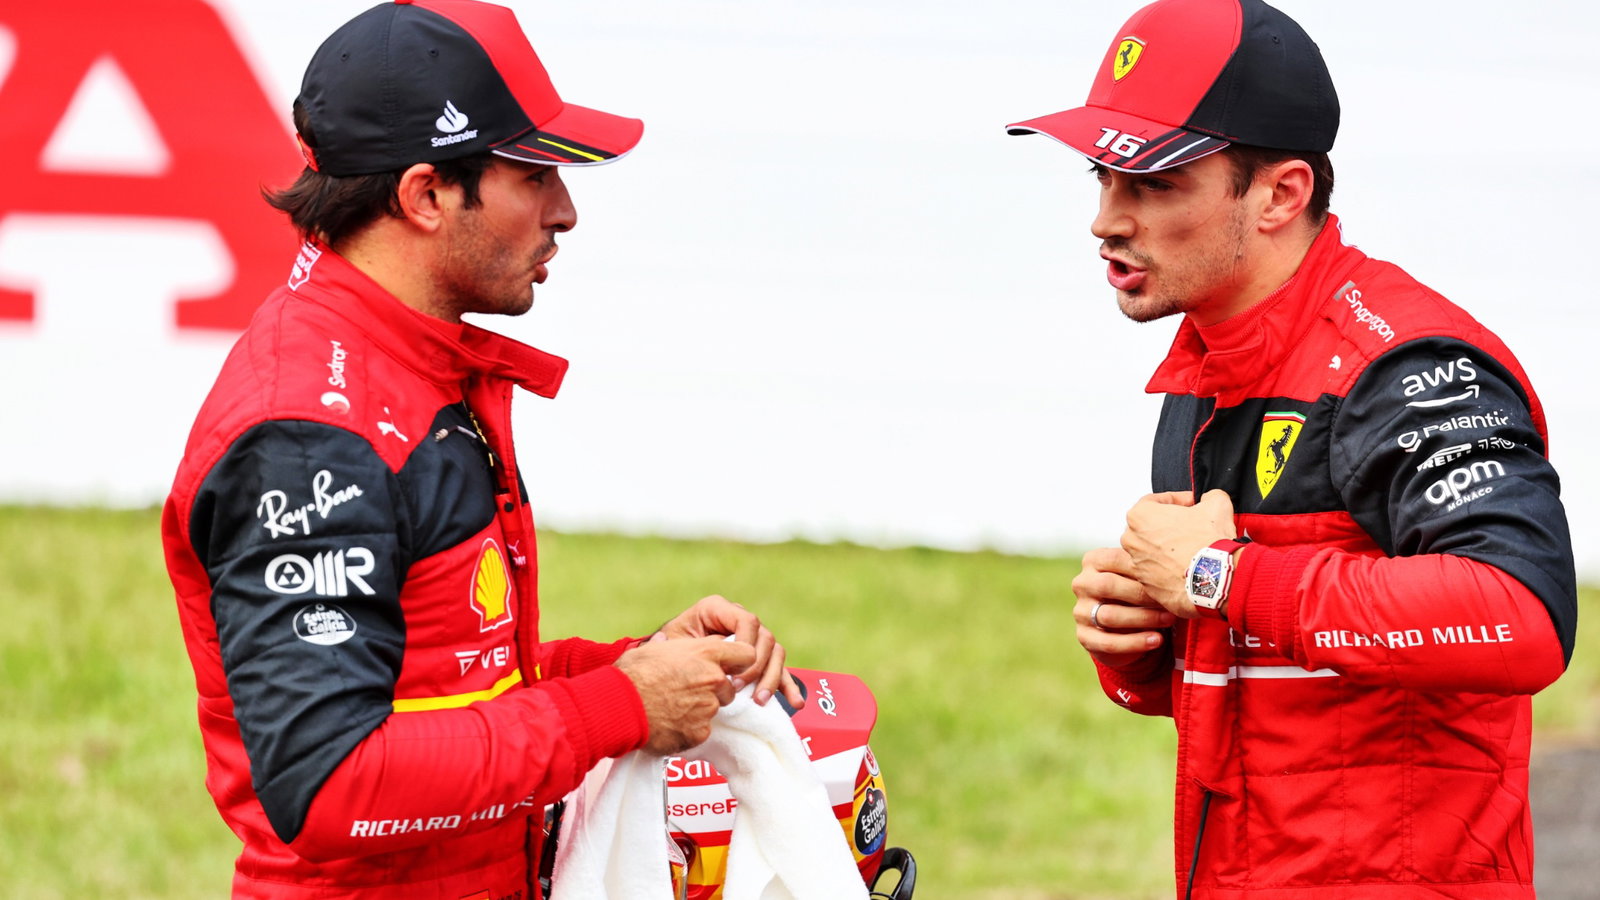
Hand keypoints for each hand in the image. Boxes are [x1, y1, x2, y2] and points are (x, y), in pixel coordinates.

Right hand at [615, 636, 756, 754]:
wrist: (619, 707)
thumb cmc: (632, 674)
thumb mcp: (652, 649)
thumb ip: (670, 646)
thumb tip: (666, 641)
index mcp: (706, 653)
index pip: (746, 654)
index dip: (739, 662)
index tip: (728, 668)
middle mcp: (713, 679)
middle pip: (729, 687)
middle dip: (714, 691)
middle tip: (687, 692)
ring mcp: (708, 708)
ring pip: (714, 709)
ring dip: (700, 710)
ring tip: (672, 707)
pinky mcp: (700, 732)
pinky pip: (701, 730)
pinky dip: (689, 729)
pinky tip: (669, 723)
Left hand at [651, 595, 802, 707]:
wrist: (671, 661)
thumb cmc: (669, 649)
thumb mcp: (670, 641)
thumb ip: (673, 642)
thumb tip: (678, 646)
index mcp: (718, 609)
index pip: (747, 620)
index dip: (746, 644)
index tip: (730, 671)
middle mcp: (741, 620)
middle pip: (765, 639)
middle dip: (755, 667)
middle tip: (737, 689)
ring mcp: (754, 640)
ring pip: (776, 654)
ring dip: (771, 678)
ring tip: (759, 701)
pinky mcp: (761, 660)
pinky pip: (781, 670)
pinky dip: (789, 686)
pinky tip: (795, 703)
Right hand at [1071, 546, 1174, 664]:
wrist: (1126, 627)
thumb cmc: (1139, 593)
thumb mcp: (1140, 577)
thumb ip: (1147, 567)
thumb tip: (1176, 563)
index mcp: (1093, 562)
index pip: (1115, 560)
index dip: (1142, 569)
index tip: (1168, 576)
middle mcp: (1082, 584)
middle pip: (1108, 586)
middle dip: (1142, 594)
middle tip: (1170, 599)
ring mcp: (1080, 612)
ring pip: (1110, 615)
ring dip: (1144, 618)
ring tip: (1169, 619)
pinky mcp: (1085, 637)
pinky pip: (1108, 642)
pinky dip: (1136, 642)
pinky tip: (1156, 640)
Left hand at [1120, 489, 1236, 617]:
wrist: (1217, 578)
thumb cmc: (1209, 543)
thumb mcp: (1216, 503)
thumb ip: (1207, 497)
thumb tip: (1208, 500)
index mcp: (1139, 516)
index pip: (1155, 501)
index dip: (1177, 501)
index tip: (1191, 505)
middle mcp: (1132, 541)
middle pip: (1149, 528)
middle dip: (1170, 526)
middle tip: (1191, 528)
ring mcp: (1138, 566)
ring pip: (1152, 552)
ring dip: (1169, 550)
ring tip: (1192, 550)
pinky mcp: (1148, 587)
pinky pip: (1158, 574)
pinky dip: (1171, 571)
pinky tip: (1189, 567)